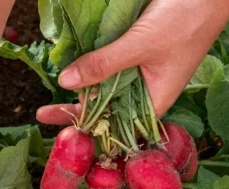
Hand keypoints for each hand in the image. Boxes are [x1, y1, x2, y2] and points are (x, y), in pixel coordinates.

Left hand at [37, 0, 228, 124]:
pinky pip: (112, 64)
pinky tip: (74, 68)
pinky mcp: (139, 51)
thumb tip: (66, 83)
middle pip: (108, 108)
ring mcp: (143, 70)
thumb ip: (103, 65)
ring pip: (108, 86)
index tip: (56, 128)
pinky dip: (94, 66)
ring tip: (53, 96)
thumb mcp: (140, 45)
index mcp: (156, 100)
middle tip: (42, 112)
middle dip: (79, 111)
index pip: (115, 125)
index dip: (86, 128)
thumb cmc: (186, 19)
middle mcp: (148, 90)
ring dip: (84, 89)